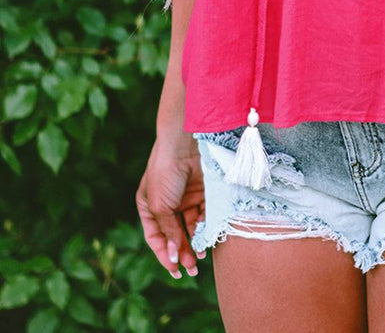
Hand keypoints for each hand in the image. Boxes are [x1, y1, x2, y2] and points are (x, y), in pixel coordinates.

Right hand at [136, 131, 205, 279]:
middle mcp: (167, 204)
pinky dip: (205, 227)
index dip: (164, 255)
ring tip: (199, 258)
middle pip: (174, 235)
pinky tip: (206, 237)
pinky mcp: (202, 192)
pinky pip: (204, 215)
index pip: (155, 237)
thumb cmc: (165, 173)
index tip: (174, 270)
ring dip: (194, 243)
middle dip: (181, 253)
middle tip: (191, 271)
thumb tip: (173, 257)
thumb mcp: (160, 206)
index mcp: (148, 207)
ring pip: (190, 227)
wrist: (185, 143)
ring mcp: (185, 198)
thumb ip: (168, 231)